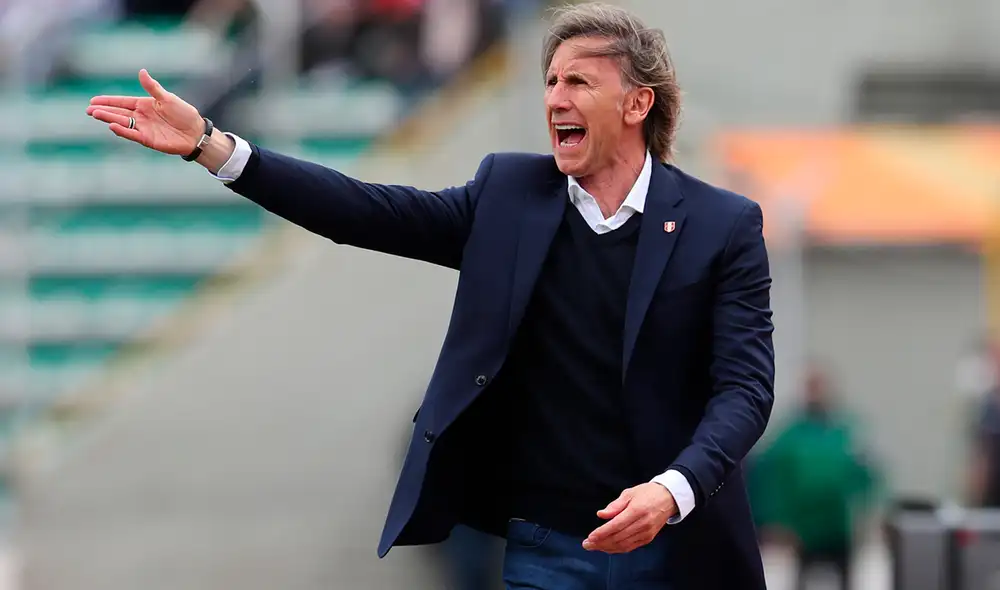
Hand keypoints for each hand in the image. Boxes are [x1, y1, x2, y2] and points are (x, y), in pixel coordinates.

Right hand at [86, 69, 203, 155]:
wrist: (195, 132)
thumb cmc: (184, 113)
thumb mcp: (167, 98)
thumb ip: (153, 87)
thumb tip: (141, 71)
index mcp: (144, 105)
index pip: (122, 102)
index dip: (107, 101)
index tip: (93, 100)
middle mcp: (141, 117)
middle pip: (118, 113)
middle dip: (103, 111)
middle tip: (88, 110)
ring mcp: (143, 128)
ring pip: (122, 123)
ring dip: (108, 119)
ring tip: (95, 114)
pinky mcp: (148, 139)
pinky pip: (132, 135)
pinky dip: (122, 131)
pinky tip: (112, 126)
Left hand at [582, 483, 676, 553]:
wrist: (668, 498)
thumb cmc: (647, 493)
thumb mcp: (629, 493)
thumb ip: (615, 505)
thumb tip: (601, 514)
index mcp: (637, 511)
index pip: (615, 526)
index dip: (601, 533)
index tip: (590, 537)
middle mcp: (642, 524)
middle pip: (618, 538)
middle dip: (600, 543)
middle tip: (587, 544)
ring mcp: (646, 533)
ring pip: (623, 545)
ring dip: (607, 548)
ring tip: (594, 547)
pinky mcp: (648, 539)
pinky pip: (630, 547)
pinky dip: (617, 549)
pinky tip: (607, 547)